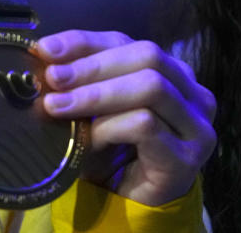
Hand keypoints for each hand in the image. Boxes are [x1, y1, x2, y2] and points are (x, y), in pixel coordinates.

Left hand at [34, 30, 215, 206]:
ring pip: (151, 87)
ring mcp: (196, 125)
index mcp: (167, 69)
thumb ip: (79, 77)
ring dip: (97, 95)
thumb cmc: (110, 145)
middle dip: (92, 66)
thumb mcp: (91, 104)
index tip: (45, 49)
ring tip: (59, 107)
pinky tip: (89, 138)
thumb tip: (44, 52)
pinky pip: (146, 125)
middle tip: (53, 79)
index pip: (123, 41)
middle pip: (146, 56)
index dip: (82, 42)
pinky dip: (109, 127)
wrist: (130, 199)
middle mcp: (191, 91)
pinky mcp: (188, 157)